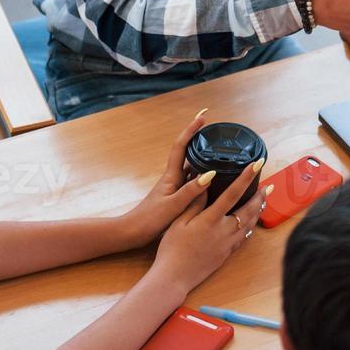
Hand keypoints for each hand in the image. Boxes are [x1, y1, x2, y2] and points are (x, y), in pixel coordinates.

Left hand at [117, 110, 215, 247]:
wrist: (133, 233)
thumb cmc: (150, 219)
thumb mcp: (174, 205)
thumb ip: (191, 191)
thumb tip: (210, 174)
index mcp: (171, 176)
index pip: (181, 146)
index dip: (191, 130)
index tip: (202, 117)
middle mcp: (172, 177)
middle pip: (187, 151)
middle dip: (198, 137)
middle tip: (213, 128)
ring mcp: (173, 186)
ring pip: (190, 165)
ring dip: (201, 154)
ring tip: (216, 148)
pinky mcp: (175, 196)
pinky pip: (192, 179)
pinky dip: (202, 173)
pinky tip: (211, 178)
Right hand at [152, 159, 269, 292]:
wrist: (174, 277)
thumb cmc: (172, 249)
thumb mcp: (179, 222)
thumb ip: (195, 202)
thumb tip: (206, 183)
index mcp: (210, 219)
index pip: (233, 193)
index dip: (246, 177)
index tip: (256, 165)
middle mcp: (223, 231)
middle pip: (248, 210)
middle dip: (260, 197)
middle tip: (269, 186)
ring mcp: (227, 244)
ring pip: (249, 225)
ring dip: (258, 211)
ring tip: (263, 201)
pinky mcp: (226, 254)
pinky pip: (243, 238)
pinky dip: (249, 227)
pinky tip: (250, 224)